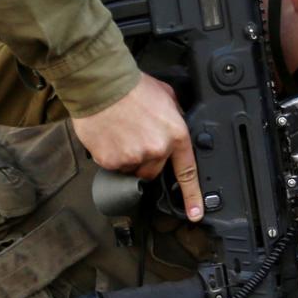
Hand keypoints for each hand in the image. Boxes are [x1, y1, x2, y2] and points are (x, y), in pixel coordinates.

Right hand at [71, 75, 203, 221]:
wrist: (102, 84)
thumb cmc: (133, 86)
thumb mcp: (166, 96)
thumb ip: (174, 117)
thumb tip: (175, 128)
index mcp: (175, 135)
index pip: (187, 171)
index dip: (192, 196)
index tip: (195, 214)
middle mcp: (157, 149)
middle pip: (153, 171)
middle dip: (146, 159)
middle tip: (136, 137)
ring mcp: (133, 157)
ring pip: (132, 169)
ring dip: (128, 158)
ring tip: (121, 133)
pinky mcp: (111, 161)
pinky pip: (113, 166)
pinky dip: (110, 154)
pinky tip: (109, 135)